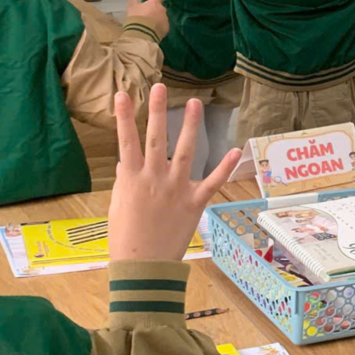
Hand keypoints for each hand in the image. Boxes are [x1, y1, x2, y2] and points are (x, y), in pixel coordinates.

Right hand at [105, 85, 242, 265]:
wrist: (144, 267)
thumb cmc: (125, 237)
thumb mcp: (119, 206)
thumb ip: (125, 181)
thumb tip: (126, 162)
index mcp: (132, 179)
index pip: (125, 141)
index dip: (122, 117)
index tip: (121, 93)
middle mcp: (155, 179)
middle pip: (156, 138)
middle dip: (156, 111)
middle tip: (159, 87)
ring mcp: (176, 189)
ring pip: (186, 151)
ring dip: (190, 126)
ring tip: (194, 103)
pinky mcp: (194, 203)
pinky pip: (212, 182)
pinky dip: (225, 166)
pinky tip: (235, 149)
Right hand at [125, 0, 169, 41]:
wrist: (141, 33)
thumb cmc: (136, 17)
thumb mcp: (132, 6)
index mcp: (154, 3)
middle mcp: (162, 10)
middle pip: (161, 8)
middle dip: (156, 11)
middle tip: (147, 16)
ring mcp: (165, 19)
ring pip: (163, 18)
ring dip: (158, 20)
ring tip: (149, 26)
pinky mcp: (166, 29)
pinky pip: (164, 27)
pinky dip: (160, 28)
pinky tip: (152, 32)